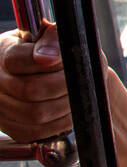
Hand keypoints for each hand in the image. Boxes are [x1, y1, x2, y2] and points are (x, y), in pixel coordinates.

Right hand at [0, 26, 70, 142]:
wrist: (50, 74)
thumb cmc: (54, 51)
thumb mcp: (52, 36)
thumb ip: (51, 39)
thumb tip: (48, 57)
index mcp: (3, 51)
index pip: (16, 60)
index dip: (48, 62)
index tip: (66, 62)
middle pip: (29, 89)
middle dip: (63, 85)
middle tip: (79, 81)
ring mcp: (0, 106)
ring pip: (36, 113)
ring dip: (64, 105)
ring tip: (76, 95)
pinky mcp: (12, 128)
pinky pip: (37, 131)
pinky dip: (59, 123)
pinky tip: (68, 110)